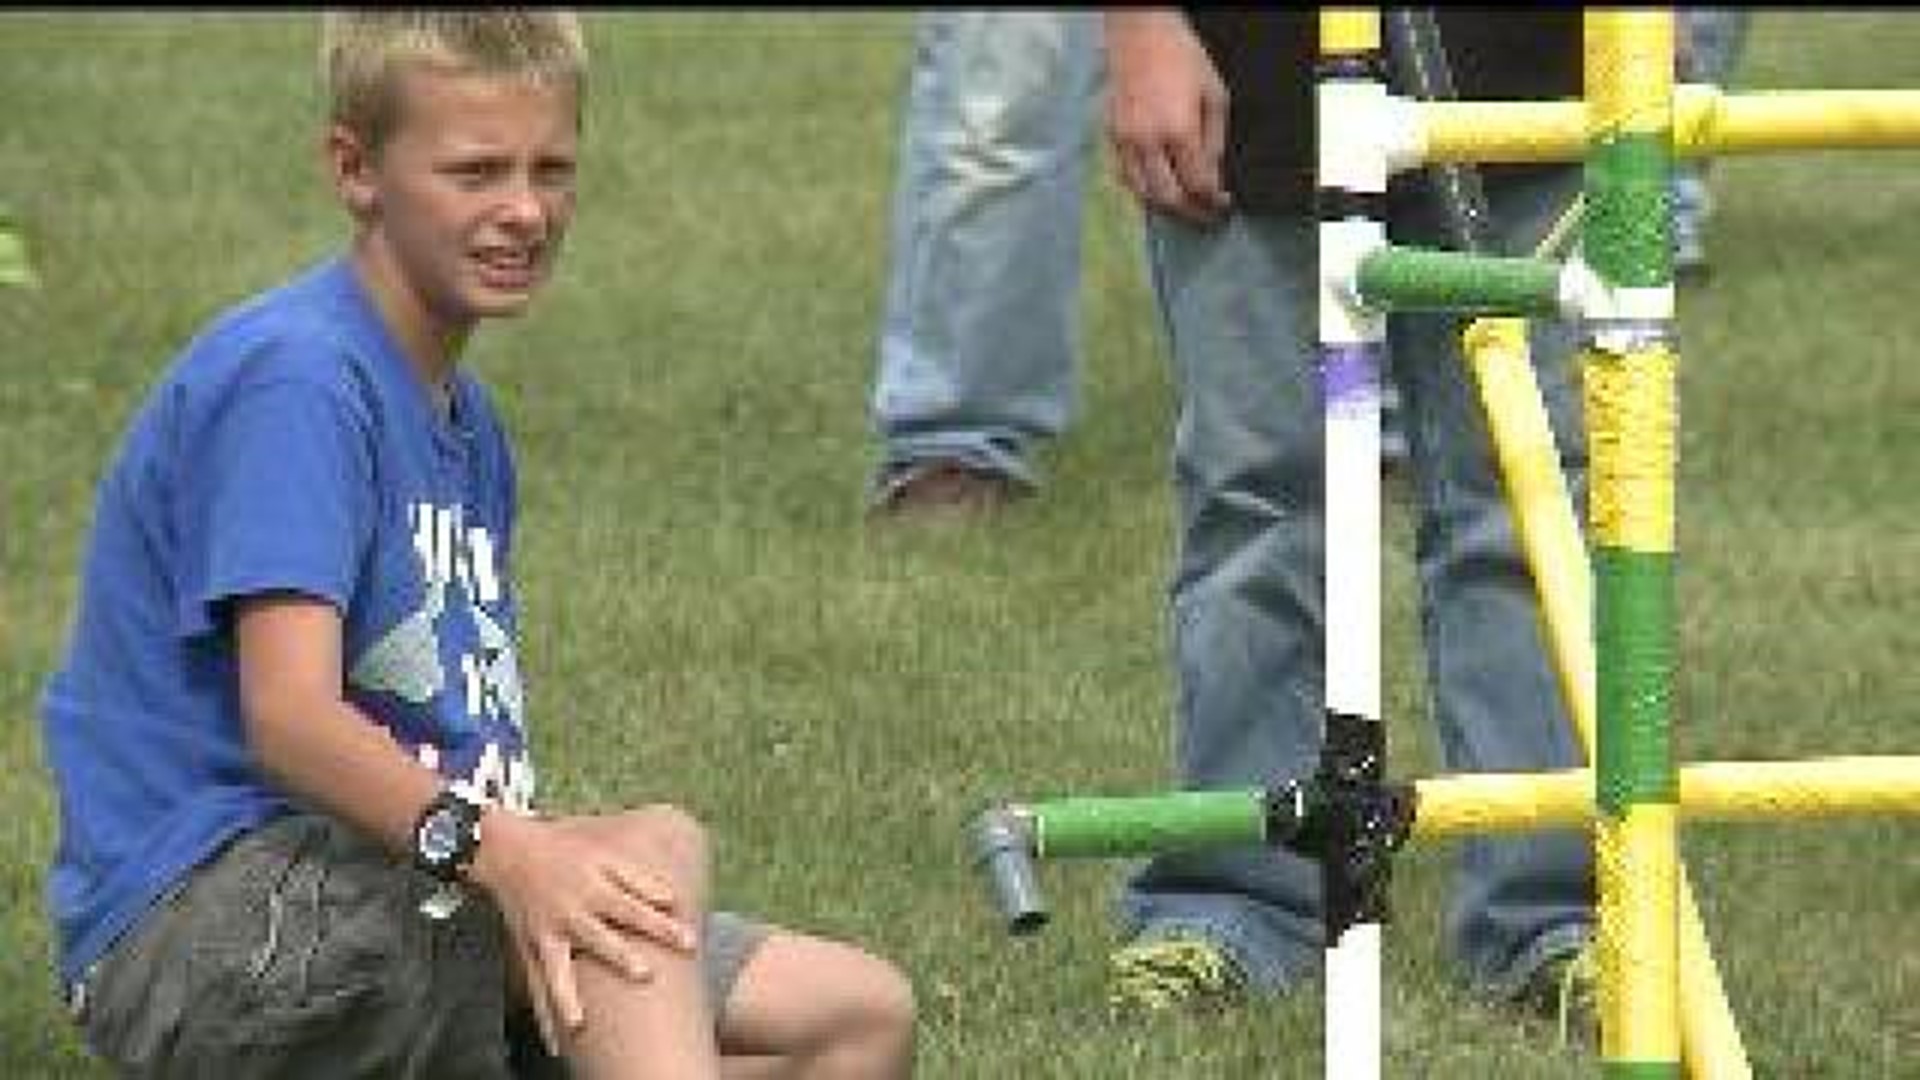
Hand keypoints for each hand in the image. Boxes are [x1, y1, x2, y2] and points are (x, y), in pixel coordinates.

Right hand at [467, 809, 699, 1052]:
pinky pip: (536, 984)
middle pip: (600, 939)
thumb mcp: (605, 855)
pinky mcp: (531, 950)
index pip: (633, 909)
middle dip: (622, 957)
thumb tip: (674, 898)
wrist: (508, 853)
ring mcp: (547, 935)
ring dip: (567, 996)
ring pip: (558, 969)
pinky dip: (544, 1013)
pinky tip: (555, 1042)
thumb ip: (640, 878)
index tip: (689, 940)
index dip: (661, 925)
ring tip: (578, 1023)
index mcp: (593, 889)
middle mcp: (570, 914)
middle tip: (647, 974)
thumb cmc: (567, 853)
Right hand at [1103, 10, 1231, 223]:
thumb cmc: (1180, 54)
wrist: (1140, 32)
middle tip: (1204, 217)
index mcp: (1178, 130)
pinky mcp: (1110, 135)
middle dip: (1189, 213)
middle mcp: (1147, 141)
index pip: (1197, 183)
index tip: (1221, 206)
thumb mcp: (1214, 94)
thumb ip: (1214, 140)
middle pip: (1168, 197)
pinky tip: (1156, 185)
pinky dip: (1142, 187)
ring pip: (1142, 192)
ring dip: (1164, 205)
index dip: (1212, 201)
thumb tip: (1213, 173)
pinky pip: (1125, 174)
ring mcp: (1124, 140)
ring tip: (1182, 206)